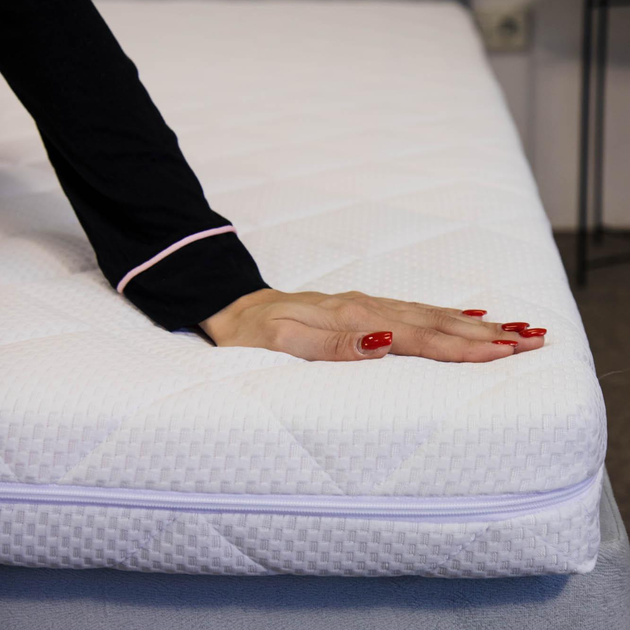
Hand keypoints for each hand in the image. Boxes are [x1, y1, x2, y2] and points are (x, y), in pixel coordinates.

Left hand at [199, 289, 546, 362]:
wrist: (239, 309)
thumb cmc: (257, 334)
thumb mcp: (283, 344)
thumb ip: (334, 347)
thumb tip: (383, 343)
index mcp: (354, 320)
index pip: (419, 337)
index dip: (462, 346)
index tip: (503, 352)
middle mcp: (369, 309)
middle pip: (437, 322)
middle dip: (486, 334)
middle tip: (533, 340)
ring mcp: (369, 306)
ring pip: (432, 314)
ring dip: (476, 323)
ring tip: (516, 329)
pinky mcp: (365, 307)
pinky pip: (416, 310)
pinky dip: (448, 314)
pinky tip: (468, 315)